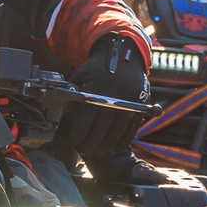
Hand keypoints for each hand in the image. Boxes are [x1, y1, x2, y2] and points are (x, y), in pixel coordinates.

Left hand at [60, 37, 148, 175]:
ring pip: (117, 130)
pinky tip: (116, 148)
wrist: (124, 54)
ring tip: (98, 152)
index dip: (80, 132)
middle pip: (102, 127)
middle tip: (85, 151)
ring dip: (107, 145)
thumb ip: (73, 92)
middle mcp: (116, 94)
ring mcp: (132, 100)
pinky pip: (132, 127)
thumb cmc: (98, 68)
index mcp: (99, 85)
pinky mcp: (141, 104)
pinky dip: (124, 140)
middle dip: (92, 143)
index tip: (75, 141)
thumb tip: (65, 113)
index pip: (87, 116)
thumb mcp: (81, 74)